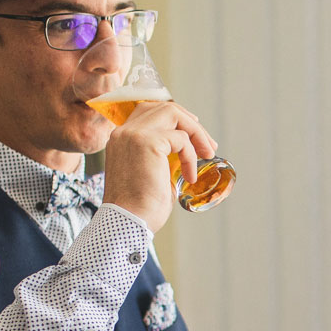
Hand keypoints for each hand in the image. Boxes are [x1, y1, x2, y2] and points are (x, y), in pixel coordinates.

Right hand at [101, 99, 219, 233]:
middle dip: (191, 122)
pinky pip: (181, 139)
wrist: (127, 223)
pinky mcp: (148, 143)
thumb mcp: (151, 173)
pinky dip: (191, 157)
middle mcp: (124, 132)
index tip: (194, 134)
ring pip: (173, 113)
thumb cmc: (140, 208)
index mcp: (121, 138)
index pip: (148, 111)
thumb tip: (188, 150)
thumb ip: (163, 157)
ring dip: (196, 133)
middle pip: (164, 107)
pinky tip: (189, 177)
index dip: (175, 118)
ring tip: (207, 154)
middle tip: (209, 146)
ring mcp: (134, 135)